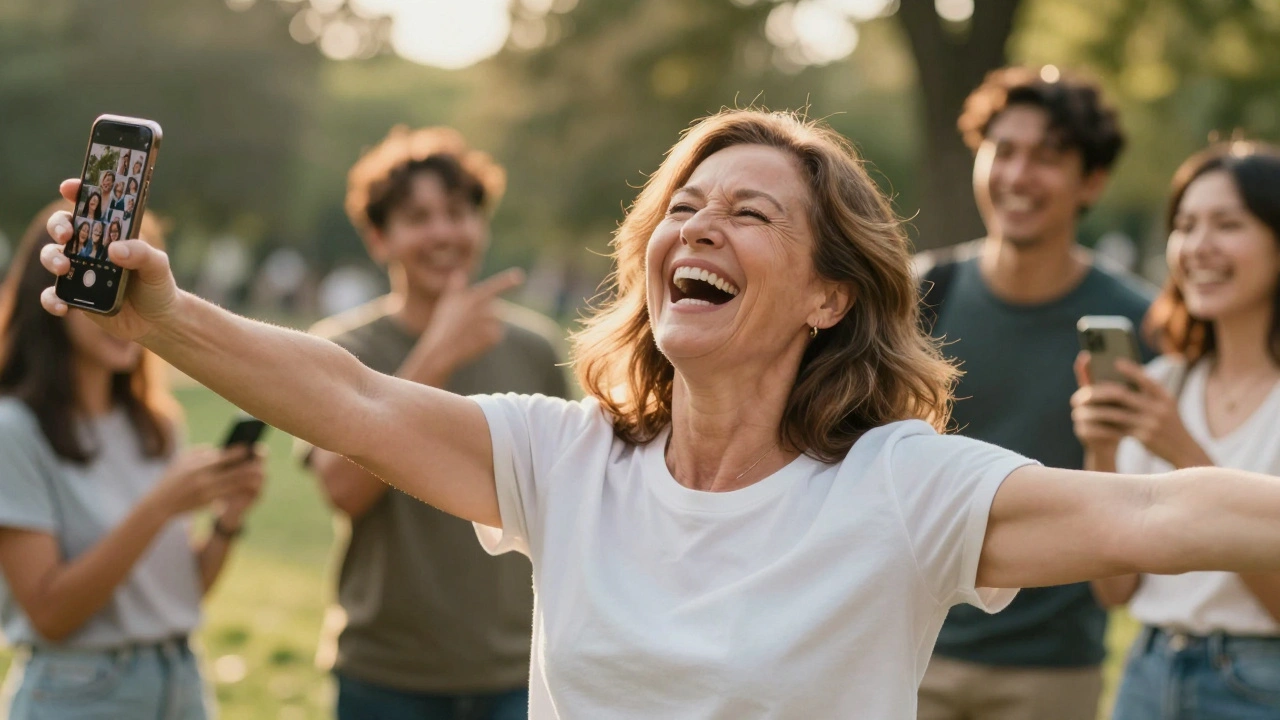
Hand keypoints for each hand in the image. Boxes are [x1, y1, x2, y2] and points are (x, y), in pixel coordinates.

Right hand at [40, 179, 182, 341]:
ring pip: (52, 256)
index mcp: (110, 233)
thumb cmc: (157, 285)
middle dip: (58, 225)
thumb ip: (142, 253)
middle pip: (62, 227)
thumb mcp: (158, 266)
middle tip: (66, 234)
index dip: (77, 192)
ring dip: (52, 258)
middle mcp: (89, 248)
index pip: (89, 206)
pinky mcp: (74, 296)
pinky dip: (52, 299)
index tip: (69, 187)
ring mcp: (79, 271)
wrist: (157, 321)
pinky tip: (63, 306)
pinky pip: (53, 295)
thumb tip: (114, 250)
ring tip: (64, 268)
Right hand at [145, 446, 265, 518]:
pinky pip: (229, 495)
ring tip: (262, 474)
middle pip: (234, 471)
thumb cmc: (172, 478)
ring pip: (235, 485)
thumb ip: (201, 452)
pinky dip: (240, 490)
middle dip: (250, 465)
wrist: (160, 503)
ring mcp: (207, 491)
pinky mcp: (208, 502)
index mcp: (198, 464)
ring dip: (250, 479)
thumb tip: (219, 449)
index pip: (224, 456)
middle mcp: (204, 477)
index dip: (240, 452)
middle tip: (262, 460)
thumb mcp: (182, 460)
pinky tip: (250, 488)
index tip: (251, 448)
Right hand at [410, 269, 524, 381]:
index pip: (493, 287)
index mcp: (473, 298)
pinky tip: (474, 343)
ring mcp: (488, 323)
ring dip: (487, 329)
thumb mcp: (447, 304)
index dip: (507, 281)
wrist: (440, 350)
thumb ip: (456, 289)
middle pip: (497, 310)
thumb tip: (458, 274)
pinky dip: (488, 341)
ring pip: (497, 324)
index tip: (520, 275)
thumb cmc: (441, 327)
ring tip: (470, 335)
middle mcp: (483, 308)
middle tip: (469, 327)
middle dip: (488, 318)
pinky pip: (496, 337)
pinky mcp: (492, 336)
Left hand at [1072, 354, 1208, 468]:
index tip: (1115, 362)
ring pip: (1115, 413)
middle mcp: (1158, 408)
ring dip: (1095, 410)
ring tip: (1081, 409)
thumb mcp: (1166, 407)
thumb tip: (1117, 383)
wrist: (1185, 451)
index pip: (1145, 379)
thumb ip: (1148, 396)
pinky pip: (1117, 428)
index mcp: (1165, 397)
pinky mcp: (1143, 437)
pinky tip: (1092, 422)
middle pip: (1121, 395)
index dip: (1130, 370)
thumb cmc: (1169, 425)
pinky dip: (1103, 424)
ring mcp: (1151, 423)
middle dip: (1098, 392)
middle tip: (1082, 393)